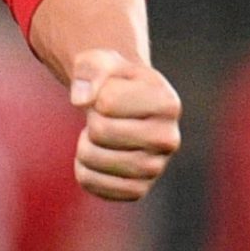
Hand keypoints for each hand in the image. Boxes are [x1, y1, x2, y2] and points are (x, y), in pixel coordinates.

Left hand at [69, 49, 180, 201]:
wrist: (123, 107)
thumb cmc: (112, 80)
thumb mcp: (100, 61)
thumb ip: (89, 69)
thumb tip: (80, 100)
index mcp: (168, 103)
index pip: (106, 102)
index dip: (95, 93)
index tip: (108, 93)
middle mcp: (169, 139)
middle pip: (100, 132)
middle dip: (90, 119)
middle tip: (103, 116)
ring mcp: (156, 168)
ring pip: (93, 159)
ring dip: (84, 144)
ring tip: (101, 135)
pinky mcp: (137, 189)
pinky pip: (92, 183)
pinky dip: (83, 168)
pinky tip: (98, 156)